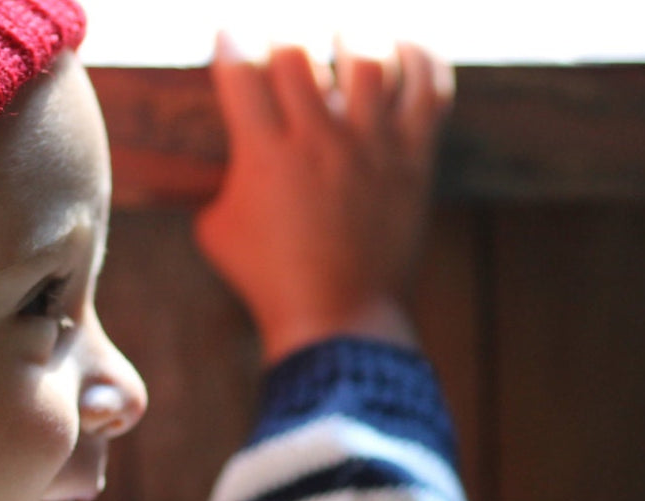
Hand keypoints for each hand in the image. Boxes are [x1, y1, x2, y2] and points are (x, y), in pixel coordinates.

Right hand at [194, 35, 453, 361]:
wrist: (336, 319)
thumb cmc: (269, 280)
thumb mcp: (215, 229)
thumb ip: (219, 180)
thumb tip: (224, 152)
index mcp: (264, 157)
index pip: (242, 70)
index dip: (231, 41)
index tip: (230, 37)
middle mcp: (319, 142)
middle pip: (297, 51)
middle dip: (283, 37)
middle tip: (283, 49)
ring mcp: (372, 148)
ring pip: (367, 56)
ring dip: (348, 37)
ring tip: (340, 42)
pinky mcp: (414, 159)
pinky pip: (428, 87)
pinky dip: (418, 56)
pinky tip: (400, 50)